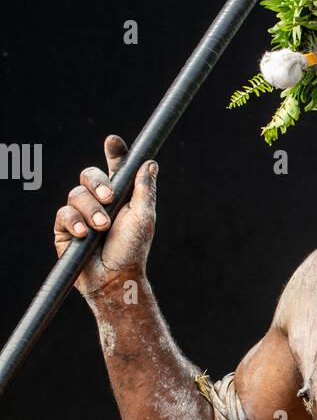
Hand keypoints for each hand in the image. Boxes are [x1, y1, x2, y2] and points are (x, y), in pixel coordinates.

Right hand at [53, 135, 157, 296]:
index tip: (113, 141)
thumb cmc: (133, 249)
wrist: (114, 278)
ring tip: (102, 228)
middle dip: (98, 183)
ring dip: (90, 210)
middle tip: (109, 198)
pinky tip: (83, 234)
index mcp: (121, 195)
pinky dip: (74, 222)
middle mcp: (99, 201)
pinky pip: (63, 213)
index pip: (115, 168)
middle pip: (89, 175)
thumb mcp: (144, 217)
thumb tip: (150, 162)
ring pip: (76, 194)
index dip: (114, 153)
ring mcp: (81, 214)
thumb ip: (144, 188)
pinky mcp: (65, 229)